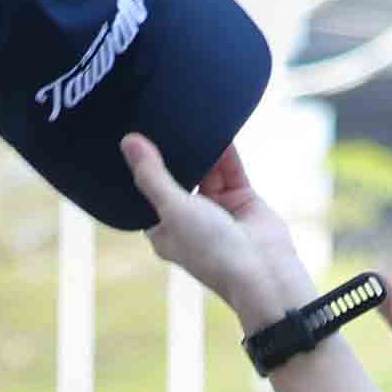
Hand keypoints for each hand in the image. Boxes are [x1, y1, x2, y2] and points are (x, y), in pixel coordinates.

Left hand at [120, 133, 309, 326]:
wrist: (264, 271)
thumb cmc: (212, 251)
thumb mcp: (173, 209)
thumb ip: (152, 175)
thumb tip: (127, 141)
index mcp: (164, 230)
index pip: (148, 192)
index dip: (144, 167)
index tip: (137, 136)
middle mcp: (188, 219)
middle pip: (178, 178)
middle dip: (175, 154)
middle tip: (166, 120)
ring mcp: (216, 209)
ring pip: (206, 171)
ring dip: (203, 151)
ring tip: (193, 121)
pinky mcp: (241, 199)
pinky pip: (231, 170)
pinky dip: (226, 153)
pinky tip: (219, 130)